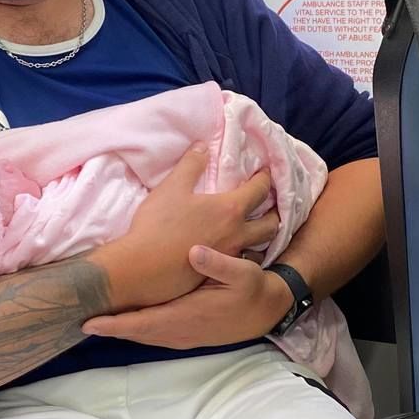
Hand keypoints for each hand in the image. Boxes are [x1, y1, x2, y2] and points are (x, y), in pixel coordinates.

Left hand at [83, 245, 292, 347]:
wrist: (265, 312)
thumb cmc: (252, 291)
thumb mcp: (243, 274)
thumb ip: (218, 263)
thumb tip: (193, 252)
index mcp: (187, 316)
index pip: (143, 323)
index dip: (115, 324)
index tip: (88, 322)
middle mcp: (178, 330)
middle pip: (134, 332)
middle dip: (106, 327)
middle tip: (75, 317)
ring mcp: (179, 335)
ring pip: (140, 334)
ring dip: (116, 328)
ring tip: (89, 316)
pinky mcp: (181, 333)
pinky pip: (148, 332)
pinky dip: (130, 327)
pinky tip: (119, 316)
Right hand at [92, 145, 276, 311]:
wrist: (142, 268)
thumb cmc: (157, 224)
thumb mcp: (172, 187)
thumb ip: (191, 164)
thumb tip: (203, 146)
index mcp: (230, 210)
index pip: (259, 190)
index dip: (265, 178)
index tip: (265, 171)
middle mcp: (237, 234)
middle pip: (270, 224)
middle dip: (275, 212)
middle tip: (272, 204)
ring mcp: (229, 257)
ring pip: (259, 246)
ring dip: (264, 235)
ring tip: (258, 227)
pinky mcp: (218, 273)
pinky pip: (242, 261)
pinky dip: (246, 252)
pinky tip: (235, 248)